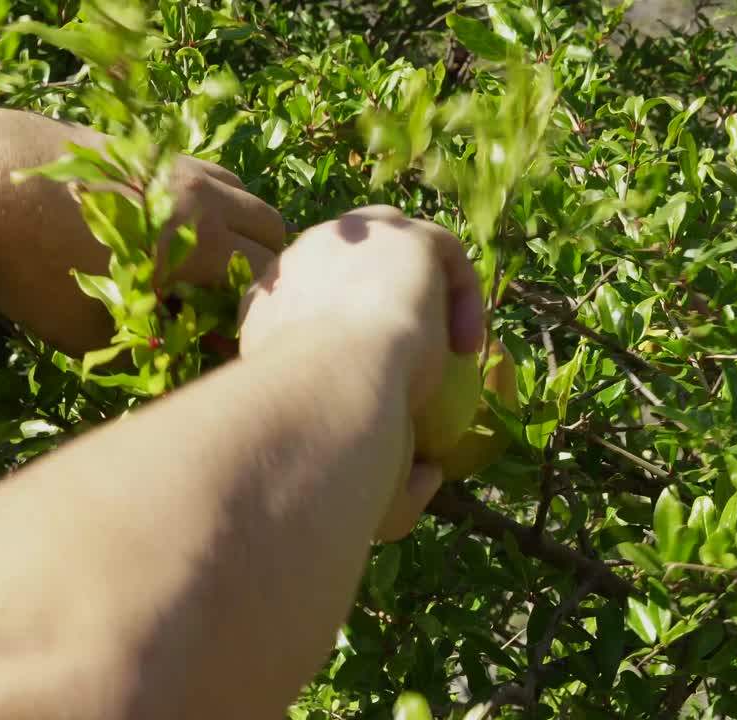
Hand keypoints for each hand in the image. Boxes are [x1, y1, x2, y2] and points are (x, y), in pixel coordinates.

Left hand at [0, 106, 285, 355]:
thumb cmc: (35, 267)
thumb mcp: (90, 331)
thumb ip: (146, 350)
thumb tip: (177, 364)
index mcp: (202, 244)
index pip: (269, 278)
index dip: (260, 312)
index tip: (235, 335)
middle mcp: (203, 196)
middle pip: (272, 226)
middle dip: (264, 264)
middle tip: (231, 296)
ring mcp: (175, 164)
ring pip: (240, 190)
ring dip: (240, 224)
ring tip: (206, 255)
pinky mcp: (144, 147)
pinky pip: (200, 170)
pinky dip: (206, 198)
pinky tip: (164, 221)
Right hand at [238, 206, 484, 540]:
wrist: (329, 392)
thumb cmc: (317, 434)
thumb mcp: (331, 454)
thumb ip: (376, 469)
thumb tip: (426, 477)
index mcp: (266, 306)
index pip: (309, 306)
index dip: (349, 341)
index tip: (385, 389)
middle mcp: (300, 261)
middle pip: (355, 270)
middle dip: (389, 306)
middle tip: (426, 364)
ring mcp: (347, 238)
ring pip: (400, 252)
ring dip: (432, 299)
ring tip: (457, 355)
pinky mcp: (396, 230)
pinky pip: (442, 251)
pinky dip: (464, 294)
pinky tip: (471, 344)